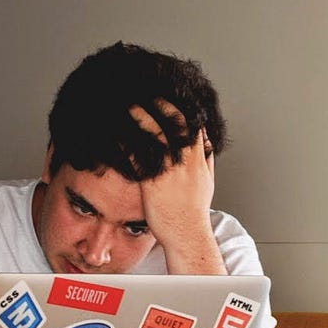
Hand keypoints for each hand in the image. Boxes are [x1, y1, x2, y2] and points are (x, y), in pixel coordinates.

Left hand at [129, 101, 225, 274]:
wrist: (187, 233)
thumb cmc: (194, 212)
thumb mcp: (207, 182)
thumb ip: (206, 160)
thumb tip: (208, 144)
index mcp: (199, 160)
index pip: (193, 126)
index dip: (183, 108)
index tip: (172, 96)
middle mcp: (186, 162)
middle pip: (176, 124)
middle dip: (163, 106)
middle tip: (150, 93)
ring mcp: (170, 171)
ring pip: (158, 136)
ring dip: (143, 117)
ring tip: (130, 105)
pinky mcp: (153, 182)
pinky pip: (141, 157)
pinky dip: (130, 143)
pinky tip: (119, 134)